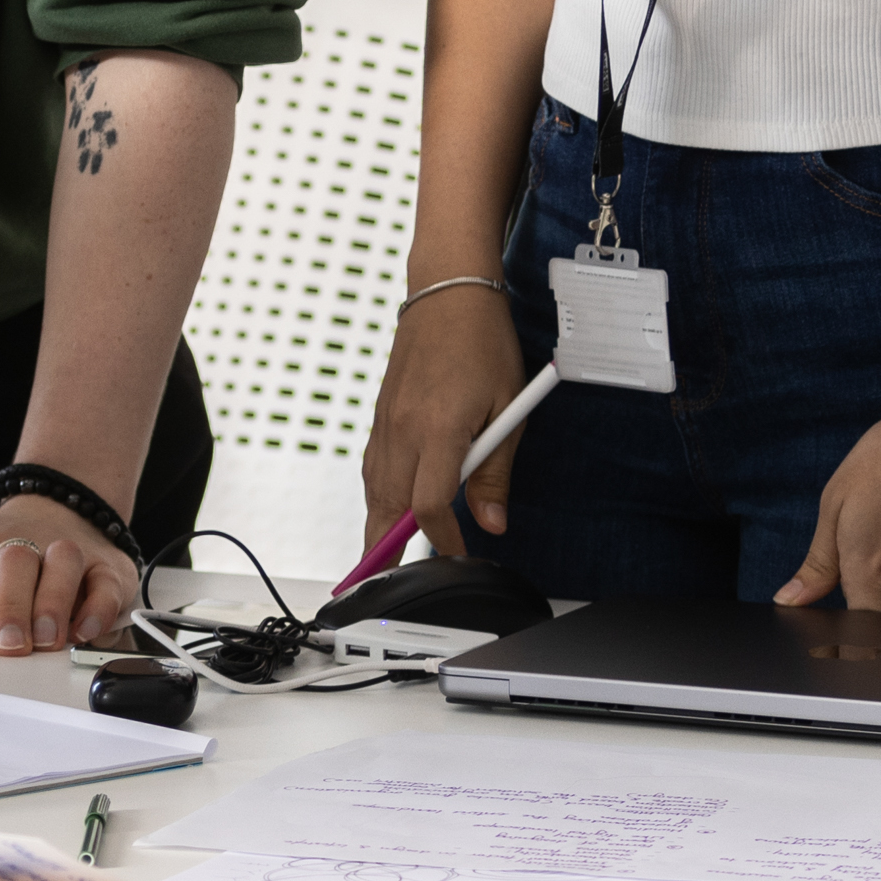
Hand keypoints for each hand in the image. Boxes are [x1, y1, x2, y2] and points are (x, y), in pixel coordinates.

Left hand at [0, 498, 144, 658]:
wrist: (55, 511)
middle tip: (6, 645)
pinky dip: (99, 607)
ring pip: (62, 564)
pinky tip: (84, 631)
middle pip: (13, 562)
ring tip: (46, 641)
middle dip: (9, 604)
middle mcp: (18, 546)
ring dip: (55, 603)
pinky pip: (106, 582)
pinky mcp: (104, 567)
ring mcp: (63, 552)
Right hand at [357, 288, 529, 556]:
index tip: (459, 556)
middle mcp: (403, 431)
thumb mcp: (508, 408)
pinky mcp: (380, 417)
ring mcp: (385, 424)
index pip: (428, 506)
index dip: (442, 541)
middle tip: (387, 587)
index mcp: (438, 430)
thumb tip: (492, 520)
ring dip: (377, 528)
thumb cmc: (481, 342)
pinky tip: (388, 510)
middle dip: (386, 553)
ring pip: (372, 492)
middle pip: (385, 510)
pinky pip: (371, 470)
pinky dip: (377, 498)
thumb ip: (495, 470)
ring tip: (381, 561)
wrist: (447, 293)